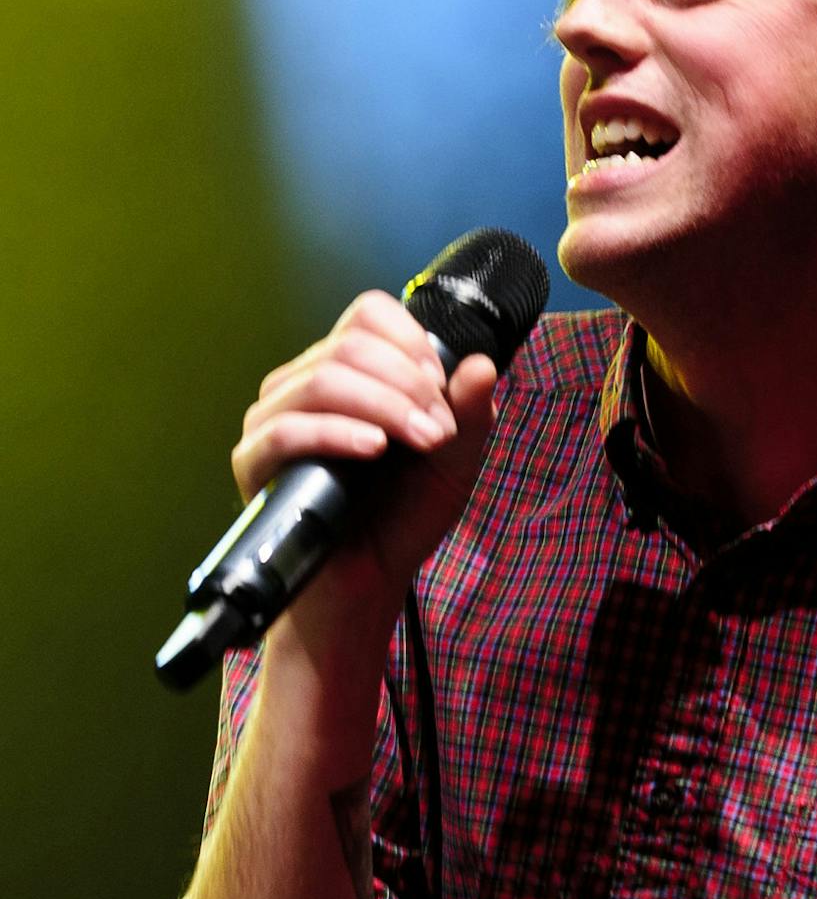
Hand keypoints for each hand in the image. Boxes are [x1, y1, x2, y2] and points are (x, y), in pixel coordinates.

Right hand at [233, 291, 497, 614]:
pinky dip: (338, 433)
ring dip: (385, 405)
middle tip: (439, 432)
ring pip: (323, 380)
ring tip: (421, 442)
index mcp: (349, 371)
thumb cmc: (403, 516)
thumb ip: (470, 413)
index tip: (443, 387)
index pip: (368, 314)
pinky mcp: (253, 462)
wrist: (369, 584)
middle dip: (409, 384)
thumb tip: (482, 363)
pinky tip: (374, 450)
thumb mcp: (454, 461)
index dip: (412, 341)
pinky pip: (287, 429)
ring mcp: (273, 420)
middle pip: (350, 345)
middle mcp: (304, 385)